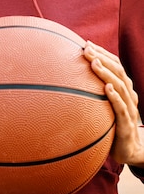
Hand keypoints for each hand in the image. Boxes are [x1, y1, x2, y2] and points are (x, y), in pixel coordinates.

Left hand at [84, 41, 143, 165]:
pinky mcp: (126, 125)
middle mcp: (128, 96)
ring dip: (106, 73)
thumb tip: (64, 79)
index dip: (102, 53)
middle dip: (102, 58)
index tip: (86, 43)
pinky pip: (122, 109)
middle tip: (86, 48)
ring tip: (94, 62)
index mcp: (123, 89)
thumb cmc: (111, 124)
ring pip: (121, 86)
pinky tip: (107, 88)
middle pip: (118, 72)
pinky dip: (115, 97)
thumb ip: (90, 92)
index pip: (115, 66)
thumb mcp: (101, 106)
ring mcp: (129, 109)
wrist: (128, 150)